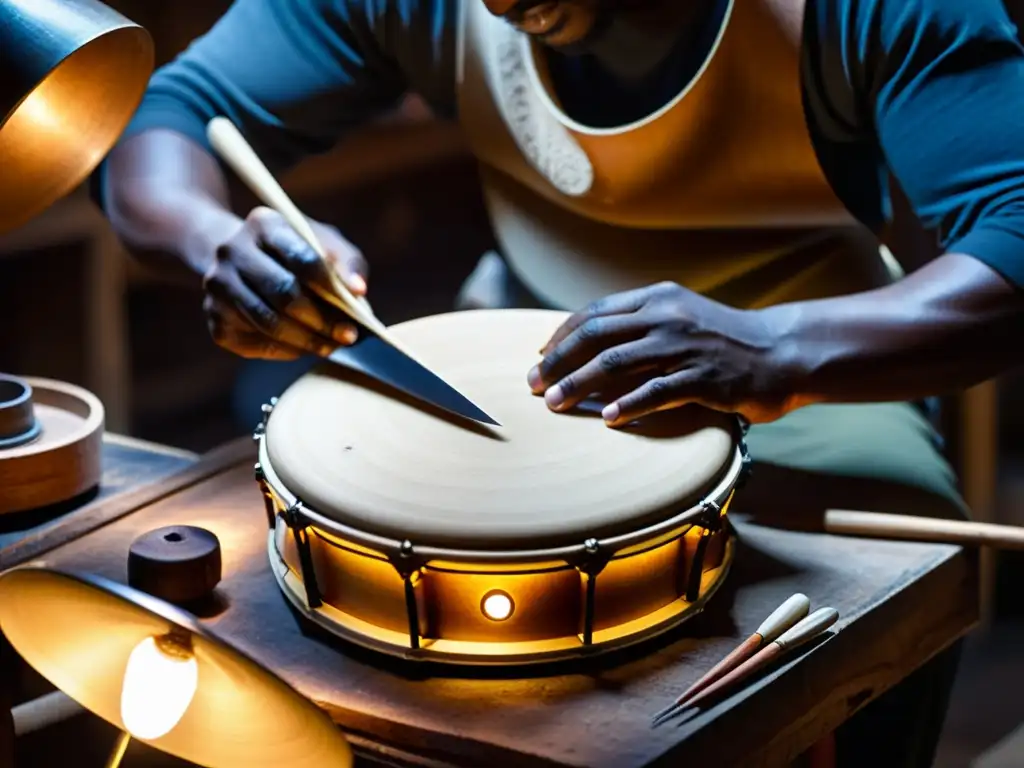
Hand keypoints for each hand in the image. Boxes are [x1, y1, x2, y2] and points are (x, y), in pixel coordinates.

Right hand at [202, 207, 367, 359]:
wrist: (240, 259)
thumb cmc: (295, 252)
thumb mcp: (325, 244)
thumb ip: (348, 263)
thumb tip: (358, 290)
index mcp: (263, 223)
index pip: (301, 258)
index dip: (330, 289)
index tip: (355, 313)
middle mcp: (231, 250)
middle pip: (283, 294)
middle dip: (321, 321)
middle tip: (347, 337)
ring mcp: (217, 285)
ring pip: (268, 323)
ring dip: (306, 341)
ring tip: (331, 346)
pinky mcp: (213, 317)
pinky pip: (255, 342)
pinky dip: (285, 350)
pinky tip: (303, 347)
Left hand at [527, 282, 798, 424]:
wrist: (783, 352)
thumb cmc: (724, 340)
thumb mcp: (680, 318)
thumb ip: (639, 325)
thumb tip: (587, 346)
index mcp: (657, 299)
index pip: (595, 313)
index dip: (562, 336)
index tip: (539, 357)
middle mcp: (667, 317)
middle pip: (597, 335)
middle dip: (558, 361)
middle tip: (532, 384)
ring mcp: (685, 346)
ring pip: (617, 362)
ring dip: (580, 383)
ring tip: (554, 402)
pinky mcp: (705, 377)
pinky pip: (658, 391)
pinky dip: (629, 404)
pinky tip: (608, 419)